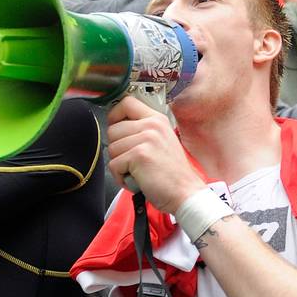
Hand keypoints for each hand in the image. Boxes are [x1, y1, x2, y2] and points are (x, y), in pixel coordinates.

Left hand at [106, 96, 205, 212]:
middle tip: (133, 162)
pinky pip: (114, 165)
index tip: (118, 131)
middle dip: (117, 149)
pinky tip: (136, 180)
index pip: (126, 103)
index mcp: (157, 120)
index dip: (115, 116)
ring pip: (112, 148)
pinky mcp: (139, 155)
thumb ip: (142, 130)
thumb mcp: (161, 141)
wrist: (185, 193)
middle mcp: (152, 125)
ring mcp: (146, 139)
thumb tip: (116, 126)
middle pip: (113, 129)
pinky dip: (121, 177)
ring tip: (137, 172)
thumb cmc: (172, 174)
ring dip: (120, 165)